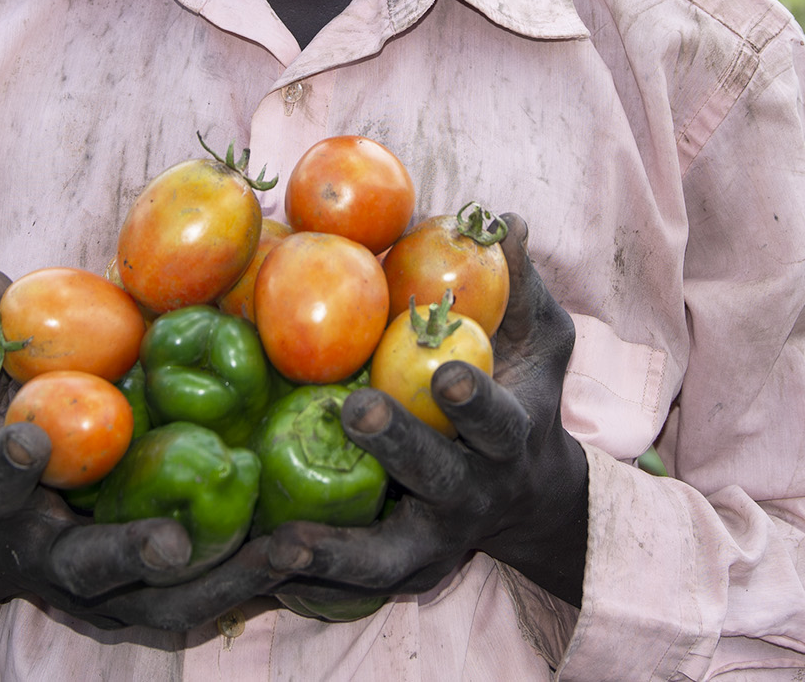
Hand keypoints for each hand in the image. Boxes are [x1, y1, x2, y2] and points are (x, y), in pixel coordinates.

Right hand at [0, 270, 302, 651]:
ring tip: (286, 551)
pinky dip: (247, 590)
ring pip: (160, 605)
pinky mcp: (138, 610)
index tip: (32, 438)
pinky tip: (302, 562)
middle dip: (129, 555)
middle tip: (173, 541)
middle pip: (88, 565)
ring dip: (222, 583)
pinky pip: (198, 608)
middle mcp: (44, 557)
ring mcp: (94, 594)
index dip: (12, 463)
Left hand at [266, 213, 589, 607]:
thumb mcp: (542, 343)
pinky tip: (262, 572)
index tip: (445, 369)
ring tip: (284, 540)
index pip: (496, 419)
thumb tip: (504, 219)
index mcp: (509, 437)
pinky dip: (312, 583)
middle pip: (437, 477)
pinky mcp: (402, 571)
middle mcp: (475, 493)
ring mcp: (438, 539)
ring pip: (388, 553)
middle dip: (398, 447)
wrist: (535, 501)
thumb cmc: (526, 399)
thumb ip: (523, 285)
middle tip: (352, 411)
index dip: (473, 398)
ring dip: (338, 549)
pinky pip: (354, 586)